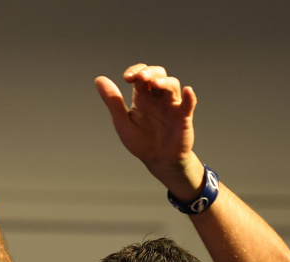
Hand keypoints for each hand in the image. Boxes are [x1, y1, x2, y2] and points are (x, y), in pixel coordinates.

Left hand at [95, 64, 203, 198]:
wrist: (158, 162)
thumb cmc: (141, 142)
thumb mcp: (122, 123)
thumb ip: (113, 102)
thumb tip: (99, 79)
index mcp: (142, 97)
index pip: (141, 75)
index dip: (135, 71)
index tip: (127, 78)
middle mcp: (157, 98)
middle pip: (158, 74)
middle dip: (150, 72)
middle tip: (141, 78)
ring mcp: (172, 106)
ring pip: (172, 85)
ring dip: (164, 81)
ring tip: (155, 85)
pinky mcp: (183, 117)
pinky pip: (189, 104)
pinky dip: (190, 97)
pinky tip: (188, 91)